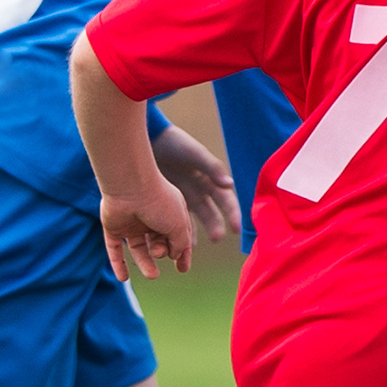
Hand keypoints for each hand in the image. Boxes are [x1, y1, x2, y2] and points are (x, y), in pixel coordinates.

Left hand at [100, 174, 197, 279]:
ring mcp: (131, 222)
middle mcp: (150, 217)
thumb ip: (181, 244)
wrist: (130, 186)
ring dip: (145, 263)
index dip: (181, 254)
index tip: (182, 270)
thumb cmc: (159, 203)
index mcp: (170, 213)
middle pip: (158, 243)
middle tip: (159, 251)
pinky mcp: (113, 227)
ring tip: (152, 275)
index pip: (178, 236)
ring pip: (138, 248)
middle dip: (162, 252)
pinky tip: (123, 279)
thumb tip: (175, 256)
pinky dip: (118, 263)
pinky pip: (114, 249)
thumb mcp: (180, 226)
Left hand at [151, 123, 241, 247]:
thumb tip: (230, 184)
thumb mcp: (195, 153)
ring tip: (192, 249)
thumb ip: (212, 168)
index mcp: (210, 180)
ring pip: (193, 221)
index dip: (232, 215)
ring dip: (194, 234)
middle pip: (211, 214)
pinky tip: (173, 244)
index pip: (226, 201)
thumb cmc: (174, 143)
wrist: (150, 138)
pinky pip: (174, 220)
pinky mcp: (167, 200)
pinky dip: (175, 232)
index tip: (236, 229)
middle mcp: (199, 191)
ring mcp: (183, 197)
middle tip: (216, 237)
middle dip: (215, 227)